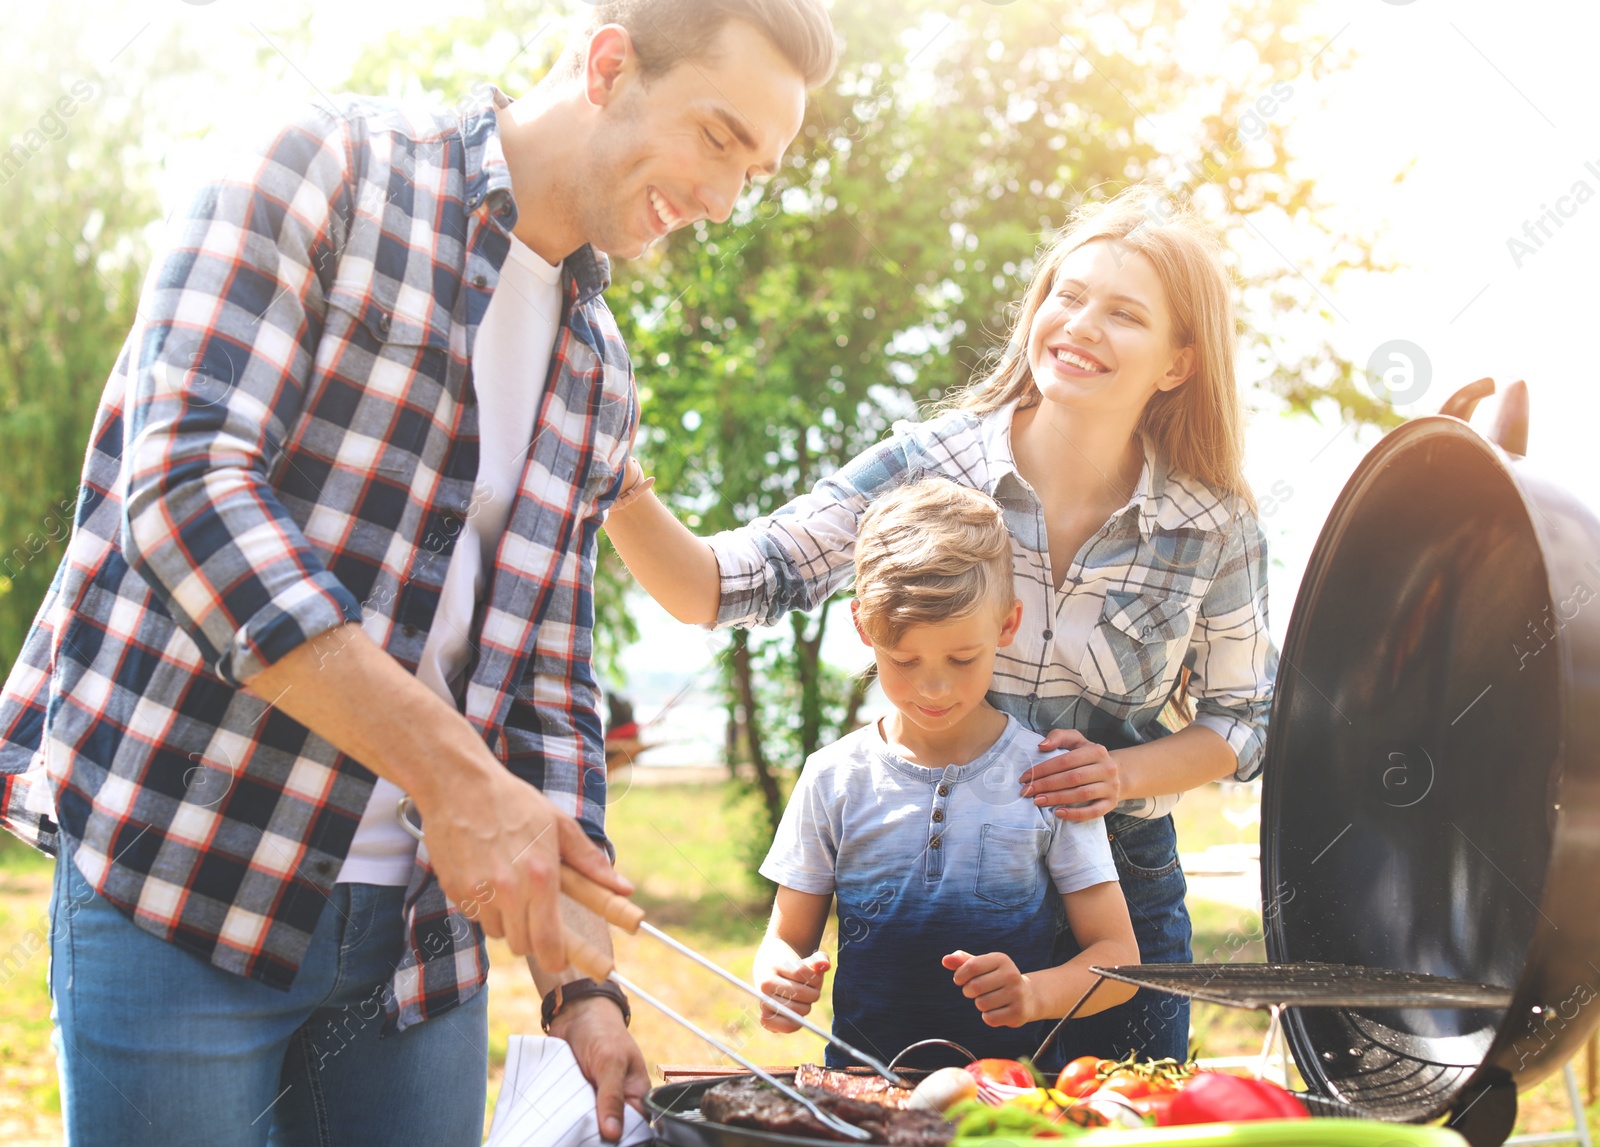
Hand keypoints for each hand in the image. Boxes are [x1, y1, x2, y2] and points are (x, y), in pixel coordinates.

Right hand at [418, 765, 630, 971]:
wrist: (460, 785)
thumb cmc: (515, 802)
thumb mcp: (560, 826)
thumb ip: (592, 863)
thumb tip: (625, 889)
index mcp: (541, 876)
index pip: (548, 942)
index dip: (556, 958)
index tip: (561, 960)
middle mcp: (508, 890)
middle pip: (522, 945)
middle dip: (531, 936)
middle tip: (536, 912)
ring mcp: (478, 892)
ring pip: (497, 932)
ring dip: (506, 920)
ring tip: (509, 886)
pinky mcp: (455, 890)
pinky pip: (475, 916)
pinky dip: (483, 907)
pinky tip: (486, 876)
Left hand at [549, 995, 649, 1141]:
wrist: (574, 1013)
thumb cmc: (602, 1031)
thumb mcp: (610, 1062)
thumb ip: (612, 1097)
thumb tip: (613, 1134)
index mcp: (636, 1096)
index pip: (633, 1130)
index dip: (619, 1140)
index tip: (601, 1142)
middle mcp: (617, 1104)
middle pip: (609, 1134)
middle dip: (595, 1136)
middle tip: (579, 1133)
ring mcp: (595, 1103)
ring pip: (588, 1128)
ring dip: (577, 1129)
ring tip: (566, 1128)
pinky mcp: (576, 1100)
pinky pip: (571, 1118)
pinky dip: (564, 1120)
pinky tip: (556, 1123)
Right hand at [755, 951, 829, 1032]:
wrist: (770, 976)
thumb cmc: (794, 969)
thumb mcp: (806, 961)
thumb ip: (818, 960)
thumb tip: (825, 965)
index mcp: (773, 967)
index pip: (800, 972)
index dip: (814, 976)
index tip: (814, 977)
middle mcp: (765, 987)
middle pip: (799, 992)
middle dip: (812, 992)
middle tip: (811, 991)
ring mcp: (764, 1004)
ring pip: (797, 1010)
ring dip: (807, 1006)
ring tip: (804, 1001)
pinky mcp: (766, 1020)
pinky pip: (787, 1026)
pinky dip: (798, 1022)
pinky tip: (798, 1014)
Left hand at [943, 950, 1035, 1027]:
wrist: (1027, 996)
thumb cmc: (997, 978)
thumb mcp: (983, 966)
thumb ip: (962, 962)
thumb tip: (945, 960)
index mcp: (1001, 959)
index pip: (972, 966)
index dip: (960, 976)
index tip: (961, 979)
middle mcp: (1012, 975)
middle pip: (974, 987)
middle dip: (969, 991)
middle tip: (976, 992)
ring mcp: (1017, 994)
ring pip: (981, 1004)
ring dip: (980, 1004)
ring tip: (990, 1000)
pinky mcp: (1018, 1013)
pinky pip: (989, 1018)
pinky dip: (988, 1017)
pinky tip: (997, 1010)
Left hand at [1020, 729, 1119, 820]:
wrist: (1117, 773)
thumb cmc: (1088, 757)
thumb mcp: (1076, 741)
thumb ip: (1059, 736)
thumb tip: (1042, 745)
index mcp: (1096, 751)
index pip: (1065, 760)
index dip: (1043, 769)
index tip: (1025, 777)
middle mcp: (1107, 768)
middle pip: (1072, 778)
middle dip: (1046, 785)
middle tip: (1027, 791)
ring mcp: (1111, 787)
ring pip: (1081, 794)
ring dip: (1057, 798)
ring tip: (1037, 801)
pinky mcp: (1111, 803)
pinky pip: (1093, 812)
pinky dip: (1075, 814)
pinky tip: (1058, 813)